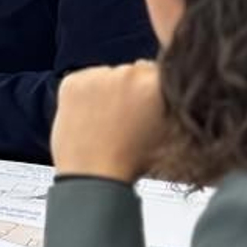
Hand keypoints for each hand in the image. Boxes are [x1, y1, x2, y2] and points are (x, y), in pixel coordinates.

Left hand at [51, 62, 165, 182]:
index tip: (148, 102)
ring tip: (106, 120)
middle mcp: (128, 73)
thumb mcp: (170, 130)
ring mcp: (98, 75)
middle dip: (131, 89)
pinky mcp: (73, 81)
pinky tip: (90, 116)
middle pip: (132, 72)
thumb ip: (173, 103)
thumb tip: (173, 85)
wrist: (94, 176)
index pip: (161, 70)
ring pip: (107, 75)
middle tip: (126, 116)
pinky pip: (83, 80)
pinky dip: (85, 93)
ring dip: (107, 90)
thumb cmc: (132, 160)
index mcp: (158, 83)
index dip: (154, 89)